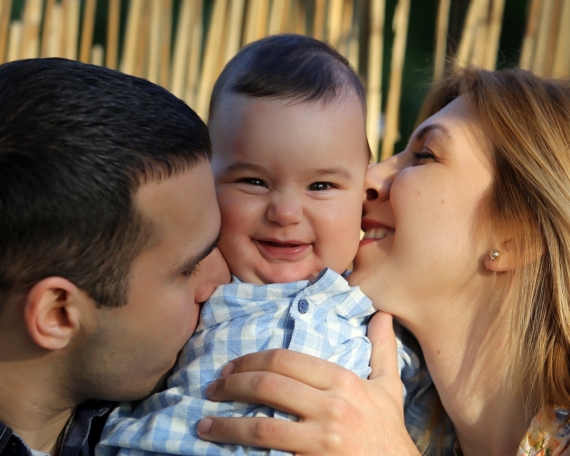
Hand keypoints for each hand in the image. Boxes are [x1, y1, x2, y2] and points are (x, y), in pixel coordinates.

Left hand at [197, 312, 420, 454]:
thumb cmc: (388, 431)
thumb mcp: (389, 387)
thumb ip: (383, 349)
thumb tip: (382, 313)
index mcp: (342, 382)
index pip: (286, 360)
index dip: (251, 360)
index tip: (231, 366)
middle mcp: (331, 407)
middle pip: (268, 386)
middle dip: (232, 385)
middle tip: (212, 389)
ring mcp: (321, 440)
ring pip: (261, 427)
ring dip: (226, 424)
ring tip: (204, 424)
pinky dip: (243, 452)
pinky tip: (225, 449)